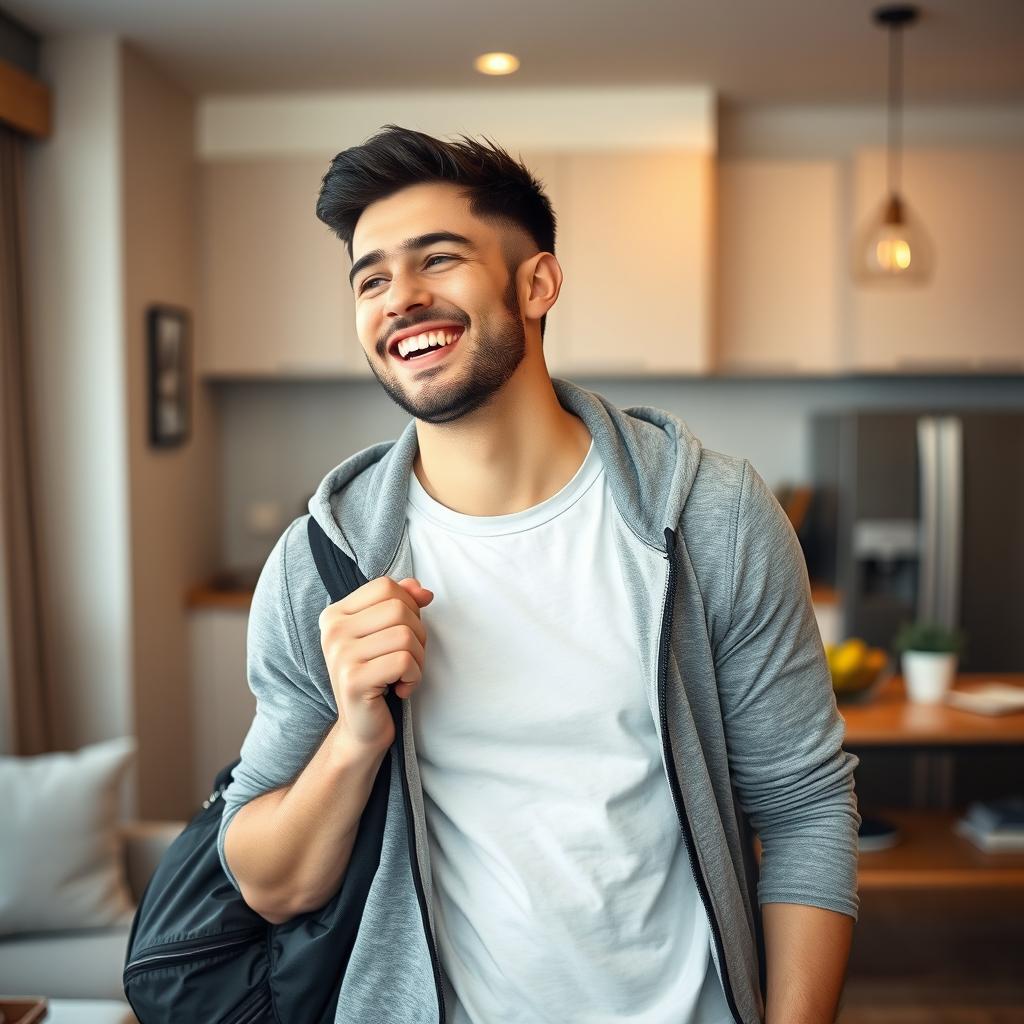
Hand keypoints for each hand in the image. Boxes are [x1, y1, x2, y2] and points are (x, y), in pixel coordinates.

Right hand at [318, 576, 433, 754]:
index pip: (385, 586)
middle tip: (406, 660)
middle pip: (398, 609)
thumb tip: (423, 591)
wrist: (361, 728)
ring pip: (405, 636)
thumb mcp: (386, 634)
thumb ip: (401, 604)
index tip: (403, 633)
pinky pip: (404, 662)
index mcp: (336, 614)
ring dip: (417, 660)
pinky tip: (400, 689)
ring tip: (402, 676)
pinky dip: (413, 677)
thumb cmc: (378, 677)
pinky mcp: (352, 680)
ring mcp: (339, 655)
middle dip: (417, 635)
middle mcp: (332, 631)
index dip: (408, 606)